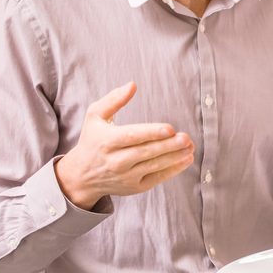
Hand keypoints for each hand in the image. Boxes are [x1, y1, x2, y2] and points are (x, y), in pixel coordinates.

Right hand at [55, 82, 194, 209]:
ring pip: (154, 166)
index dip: (151, 133)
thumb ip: (114, 99)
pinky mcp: (134, 187)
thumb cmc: (93, 140)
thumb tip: (132, 85)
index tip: (170, 129)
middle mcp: (116, 161)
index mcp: (107, 141)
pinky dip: (172, 170)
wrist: (82, 176)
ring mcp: (126, 176)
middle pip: (145, 152)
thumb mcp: (95, 116)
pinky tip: (186, 159)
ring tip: (190, 147)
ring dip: (174, 157)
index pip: (132, 137)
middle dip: (168, 146)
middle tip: (186, 138)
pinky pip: (156, 178)